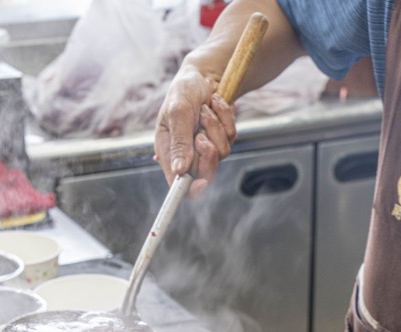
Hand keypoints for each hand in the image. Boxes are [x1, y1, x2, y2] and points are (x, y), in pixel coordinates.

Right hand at [154, 70, 236, 196]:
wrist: (204, 73)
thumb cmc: (184, 90)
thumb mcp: (178, 112)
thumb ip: (179, 142)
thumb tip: (179, 170)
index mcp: (168, 152)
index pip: (178, 184)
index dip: (190, 190)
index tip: (201, 184)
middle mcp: (187, 154)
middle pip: (205, 175)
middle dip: (207, 155)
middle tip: (201, 137)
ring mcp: (206, 147)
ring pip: (221, 154)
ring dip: (214, 128)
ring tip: (205, 110)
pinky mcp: (222, 138)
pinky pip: (231, 137)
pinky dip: (225, 119)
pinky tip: (215, 105)